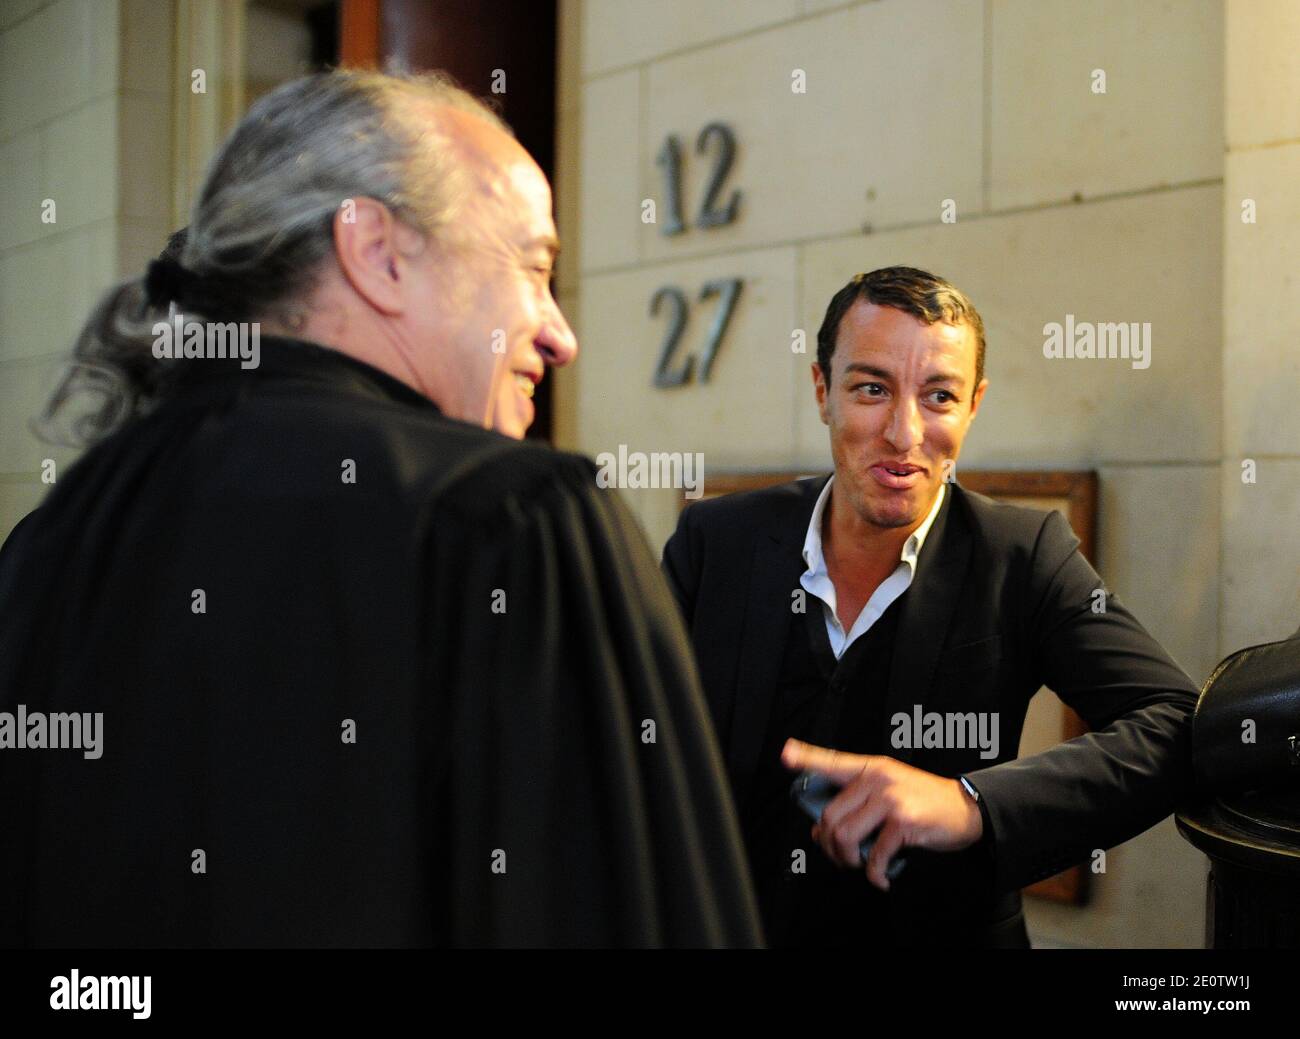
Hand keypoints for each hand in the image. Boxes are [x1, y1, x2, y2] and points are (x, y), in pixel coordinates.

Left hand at [782, 738, 983, 890]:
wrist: (966, 808)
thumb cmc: (924, 802)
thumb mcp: (889, 792)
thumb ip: (857, 806)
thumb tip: (820, 832)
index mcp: (871, 769)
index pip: (832, 760)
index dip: (807, 757)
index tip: (786, 754)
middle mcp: (877, 779)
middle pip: (831, 816)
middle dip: (829, 845)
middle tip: (841, 857)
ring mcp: (890, 798)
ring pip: (845, 835)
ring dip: (848, 859)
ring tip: (860, 865)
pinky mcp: (903, 821)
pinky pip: (875, 854)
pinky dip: (875, 873)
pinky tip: (881, 877)